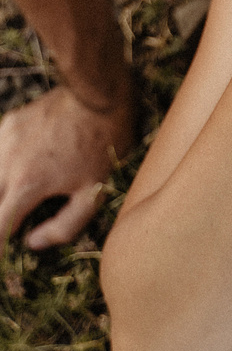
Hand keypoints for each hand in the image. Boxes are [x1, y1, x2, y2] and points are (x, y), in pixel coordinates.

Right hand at [0, 83, 134, 248]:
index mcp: (27, 185)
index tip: (0, 256)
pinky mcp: (8, 124)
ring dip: (1, 191)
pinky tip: (18, 169)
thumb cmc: (102, 145)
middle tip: (15, 218)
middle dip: (0, 215)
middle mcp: (7, 164)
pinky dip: (3, 166)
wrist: (98, 95)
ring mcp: (4, 140)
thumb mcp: (94, 193)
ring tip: (17, 197)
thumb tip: (33, 242)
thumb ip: (63, 226)